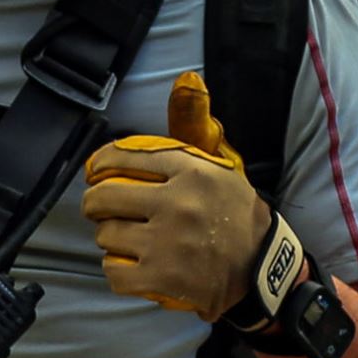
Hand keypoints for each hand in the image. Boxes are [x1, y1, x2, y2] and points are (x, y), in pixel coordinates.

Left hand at [80, 135, 276, 317]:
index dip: (99, 165)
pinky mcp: (162, 278)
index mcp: (191, 170)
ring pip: (106, 235)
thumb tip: (186, 79)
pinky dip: (117, 270)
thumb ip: (195, 125)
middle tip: (104, 210)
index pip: (123, 157)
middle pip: (104, 197)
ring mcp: (167, 243)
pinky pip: (113, 271)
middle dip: (96, 204)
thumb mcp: (221, 163)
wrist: (262, 266)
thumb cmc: (234, 212)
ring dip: (111, 238)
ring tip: (128, 239)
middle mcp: (178, 203)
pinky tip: (132, 265)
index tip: (95, 173)